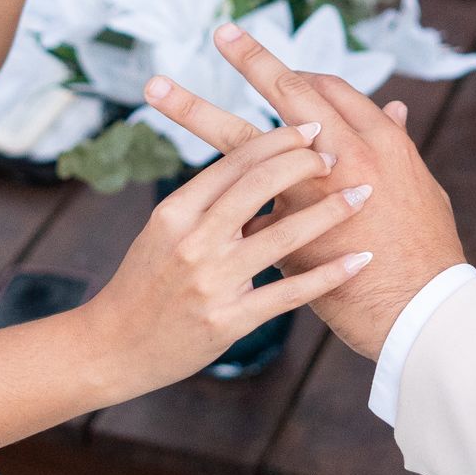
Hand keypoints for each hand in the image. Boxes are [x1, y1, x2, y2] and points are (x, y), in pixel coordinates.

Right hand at [78, 123, 374, 402]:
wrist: (113, 348)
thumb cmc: (144, 283)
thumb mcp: (162, 231)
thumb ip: (204, 202)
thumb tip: (252, 165)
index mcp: (175, 211)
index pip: (233, 162)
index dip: (277, 140)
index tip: (310, 126)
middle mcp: (192, 241)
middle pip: (258, 186)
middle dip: (305, 163)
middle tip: (337, 153)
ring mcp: (210, 282)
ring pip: (281, 236)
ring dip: (329, 212)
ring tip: (362, 195)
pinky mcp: (227, 321)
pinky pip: (287, 293)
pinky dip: (328, 275)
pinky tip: (359, 261)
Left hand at [140, 27, 467, 361]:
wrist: (420, 309)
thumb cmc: (425, 247)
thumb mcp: (419, 185)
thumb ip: (397, 143)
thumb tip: (395, 106)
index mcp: (376, 139)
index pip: (323, 88)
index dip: (293, 72)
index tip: (268, 59)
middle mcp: (340, 153)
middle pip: (285, 91)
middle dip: (251, 59)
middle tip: (221, 33)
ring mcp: (305, 192)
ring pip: (241, 140)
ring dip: (194, 109)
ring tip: (155, 86)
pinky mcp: (282, 231)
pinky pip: (244, 210)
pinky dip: (226, 203)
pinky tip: (192, 193)